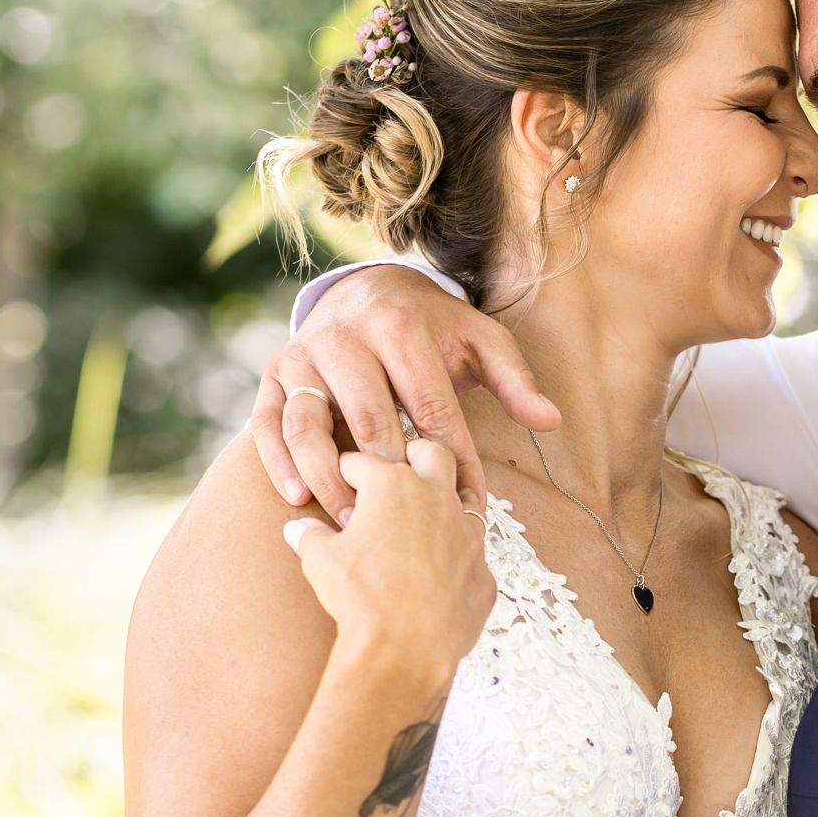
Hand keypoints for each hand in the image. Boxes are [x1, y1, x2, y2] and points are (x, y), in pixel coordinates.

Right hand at [254, 262, 560, 522]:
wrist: (367, 290)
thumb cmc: (433, 330)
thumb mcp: (480, 341)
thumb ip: (514, 381)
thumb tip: (550, 421)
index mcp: (401, 329)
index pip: (430, 406)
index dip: (451, 459)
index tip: (469, 504)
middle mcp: (347, 338)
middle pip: (368, 417)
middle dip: (389, 475)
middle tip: (407, 526)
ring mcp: (303, 356)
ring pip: (309, 422)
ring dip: (327, 475)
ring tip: (349, 521)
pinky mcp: (273, 375)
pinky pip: (267, 422)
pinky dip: (277, 460)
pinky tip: (297, 498)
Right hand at [285, 438, 494, 681]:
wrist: (406, 648)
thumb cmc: (362, 597)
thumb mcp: (321, 560)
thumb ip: (310, 536)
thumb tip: (298, 529)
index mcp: (394, 486)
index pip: (364, 461)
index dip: (348, 468)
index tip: (342, 476)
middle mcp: (437, 499)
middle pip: (431, 454)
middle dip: (412, 455)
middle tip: (395, 471)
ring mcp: (468, 533)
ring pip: (464, 497)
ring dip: (444, 501)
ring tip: (424, 514)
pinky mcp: (484, 570)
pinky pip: (474, 551)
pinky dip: (458, 552)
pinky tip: (442, 567)